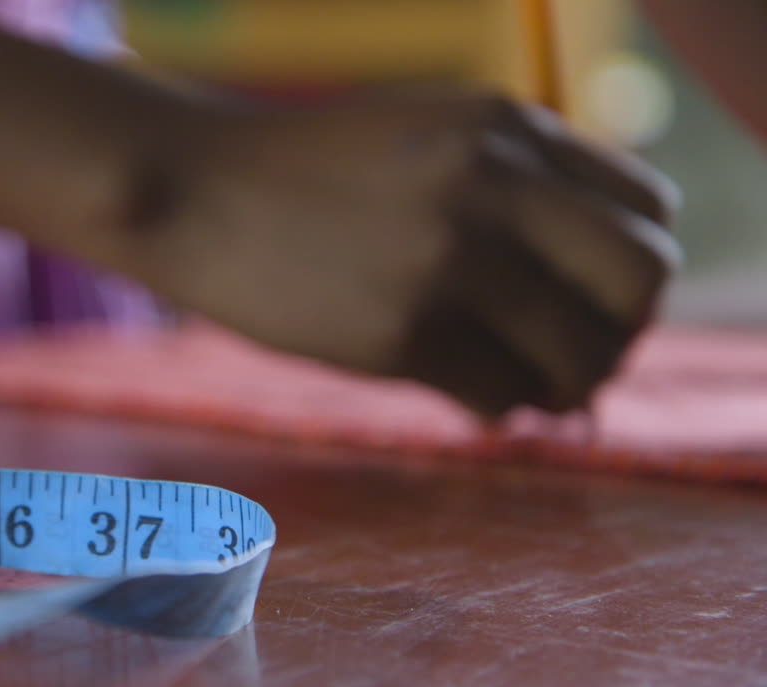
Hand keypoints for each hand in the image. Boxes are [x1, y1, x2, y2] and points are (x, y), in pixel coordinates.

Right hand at [139, 89, 680, 416]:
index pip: (650, 209)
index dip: (630, 268)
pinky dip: (496, 407)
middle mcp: (496, 185)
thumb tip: (584, 293)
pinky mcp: (402, 333)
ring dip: (561, 384)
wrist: (191, 190)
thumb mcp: (427, 135)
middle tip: (571, 356)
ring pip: (579, 355)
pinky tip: (463, 396)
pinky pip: (501, 396)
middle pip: (640, 282)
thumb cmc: (304, 171)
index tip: (589, 300)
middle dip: (617, 332)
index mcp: (508, 125)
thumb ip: (514, 183)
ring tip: (519, 386)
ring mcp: (450, 260)